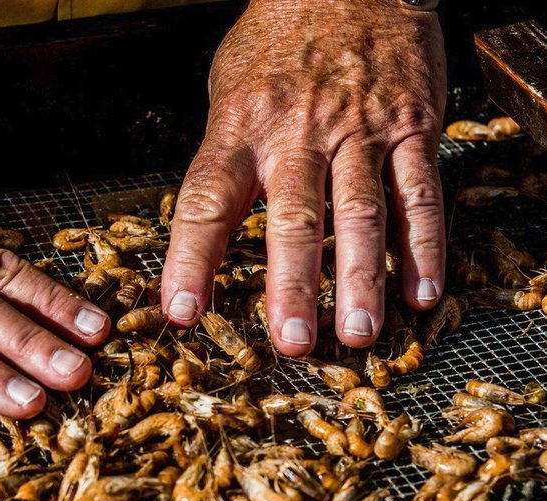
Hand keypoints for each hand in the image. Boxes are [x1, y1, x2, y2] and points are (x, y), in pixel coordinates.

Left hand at [161, 0, 446, 353]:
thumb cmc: (277, 49)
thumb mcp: (229, 94)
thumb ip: (222, 162)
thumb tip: (202, 237)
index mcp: (239, 128)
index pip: (206, 201)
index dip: (191, 260)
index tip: (182, 311)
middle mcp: (297, 133)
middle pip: (292, 218)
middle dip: (291, 285)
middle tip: (292, 343)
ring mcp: (359, 130)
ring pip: (360, 212)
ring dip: (361, 278)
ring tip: (358, 333)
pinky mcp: (411, 126)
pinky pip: (420, 191)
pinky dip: (425, 245)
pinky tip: (423, 293)